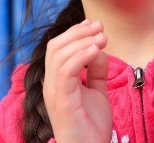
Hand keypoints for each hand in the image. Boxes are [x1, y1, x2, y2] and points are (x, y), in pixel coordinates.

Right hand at [43, 20, 111, 142]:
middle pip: (55, 46)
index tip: (95, 25)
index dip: (75, 32)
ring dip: (82, 41)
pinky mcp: (62, 102)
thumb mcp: (96, 91)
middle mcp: (51, 85)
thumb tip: (98, 48)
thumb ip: (96, 70)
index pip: (57, 47)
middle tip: (100, 28)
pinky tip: (96, 50)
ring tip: (102, 37)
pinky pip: (66, 72)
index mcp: (57, 81)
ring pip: (58, 55)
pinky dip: (80, 56)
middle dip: (78, 32)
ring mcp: (54, 93)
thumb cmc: (92, 127)